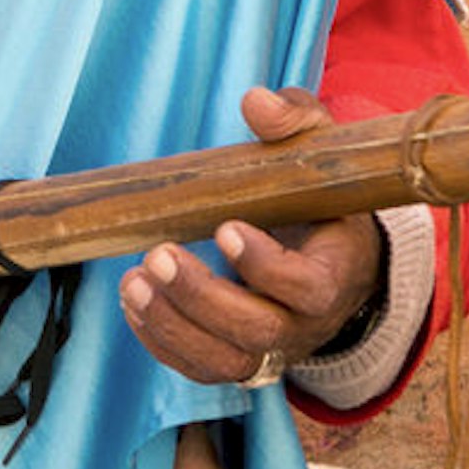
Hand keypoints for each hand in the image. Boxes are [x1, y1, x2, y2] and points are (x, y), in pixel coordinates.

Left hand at [118, 86, 380, 386]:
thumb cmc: (323, 199)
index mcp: (335, 273)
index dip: (265, 266)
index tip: (224, 227)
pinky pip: (201, 368)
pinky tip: (134, 303)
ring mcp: (274, 348)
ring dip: (172, 325)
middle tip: (159, 255)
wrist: (334, 258)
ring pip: (225, 360)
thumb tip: (256, 100)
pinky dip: (162, 343)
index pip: (308, 288)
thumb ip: (296, 122)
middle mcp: (307, 322)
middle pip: (259, 331)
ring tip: (133, 281)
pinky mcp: (241, 359)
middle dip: (202, 298)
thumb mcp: (321, 153)